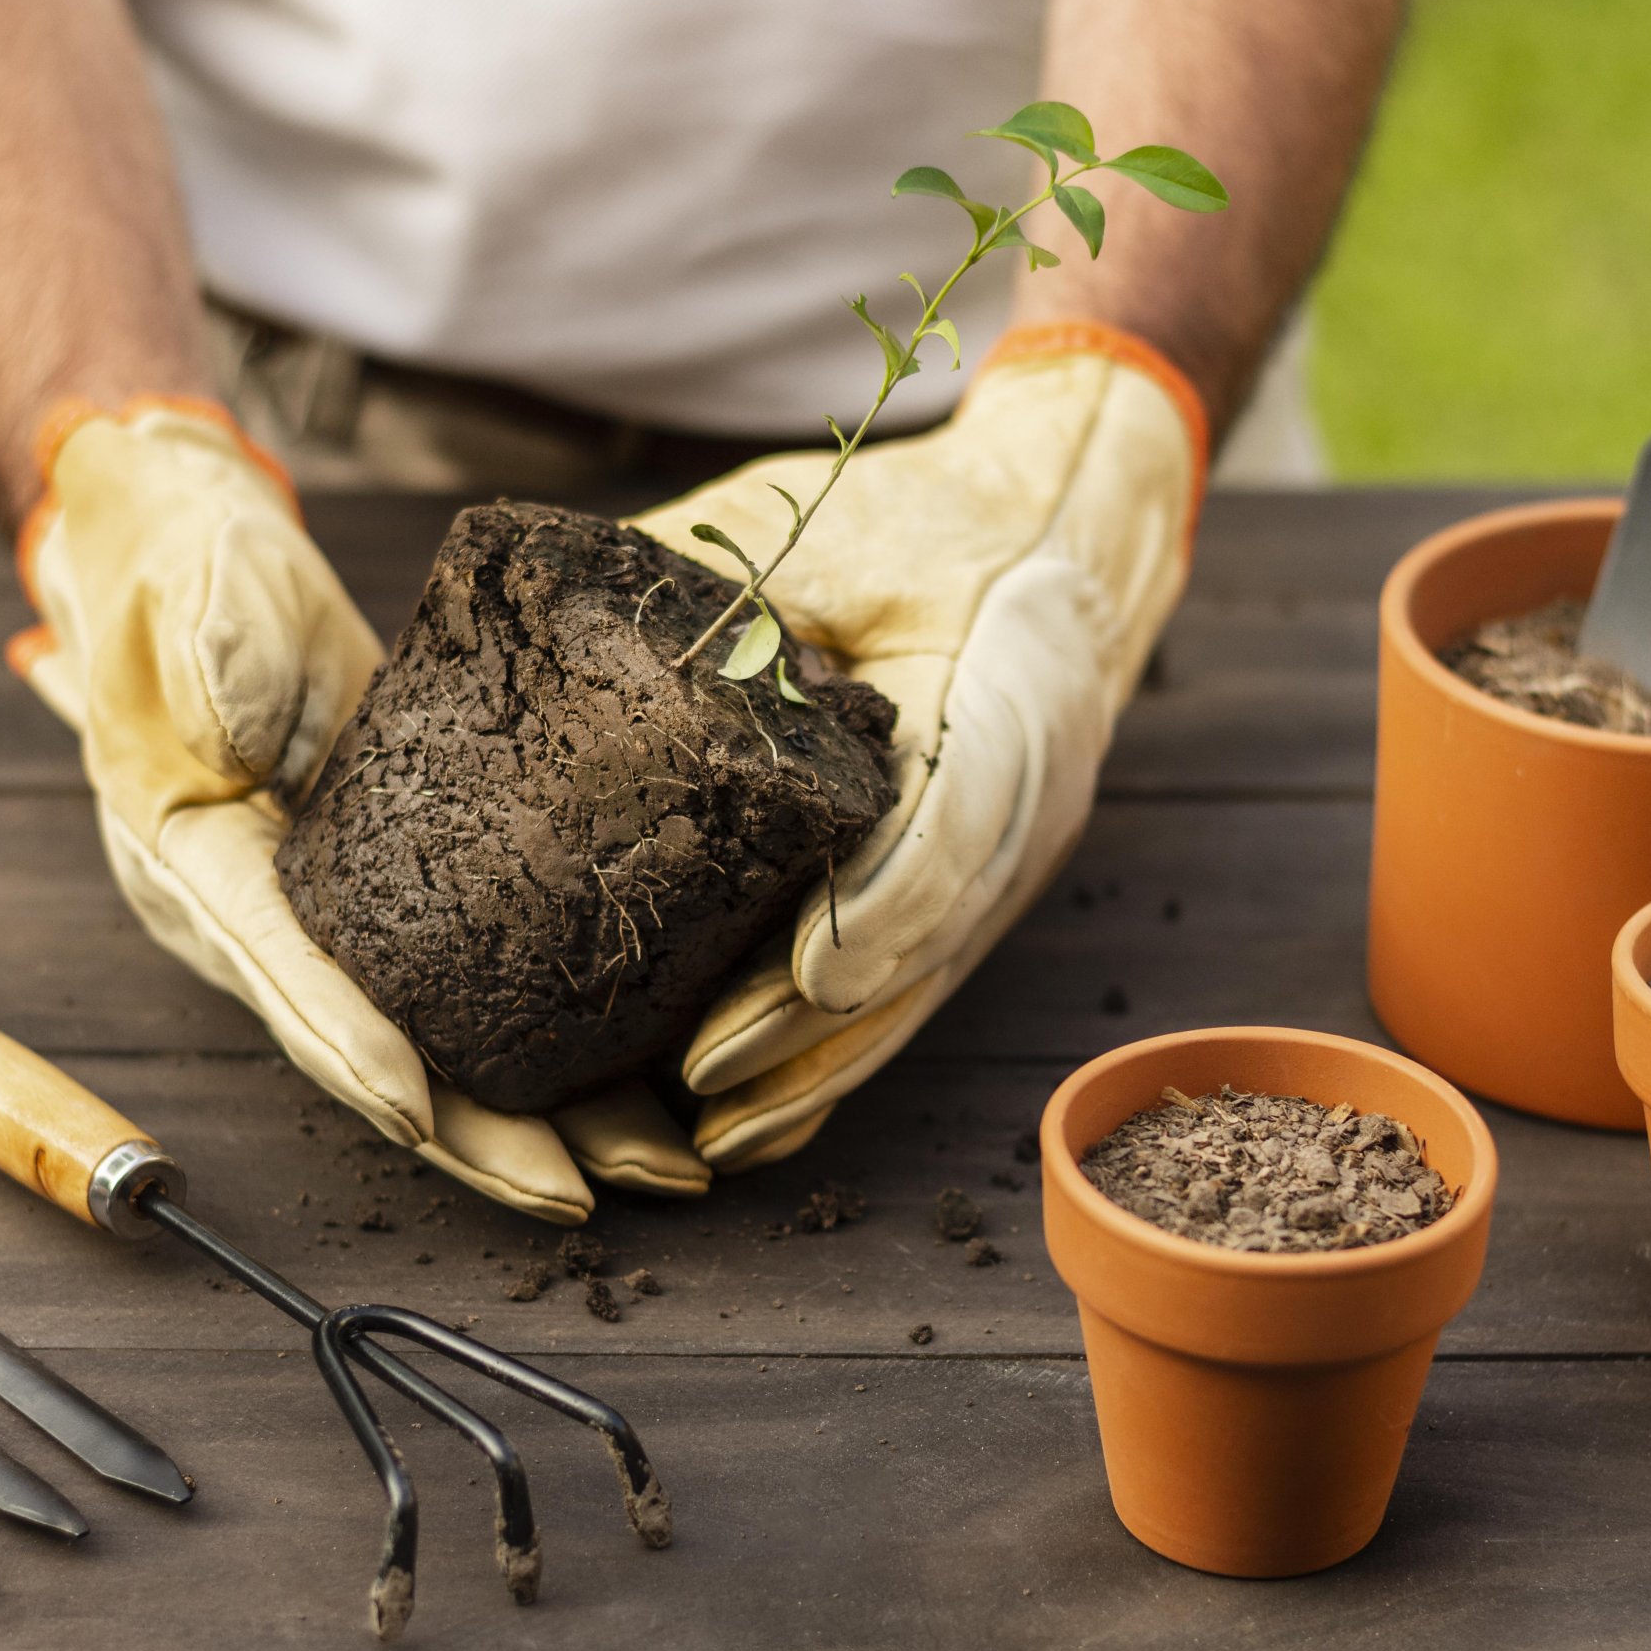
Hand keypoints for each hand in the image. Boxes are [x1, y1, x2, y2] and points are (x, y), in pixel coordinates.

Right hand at [9, 400, 708, 1220]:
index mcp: (197, 866)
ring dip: (541, 1116)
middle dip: (477, 1137)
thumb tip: (230, 722)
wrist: (194, 553)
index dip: (350, 1046)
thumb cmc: (187, 574)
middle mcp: (262, 922)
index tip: (422, 1113)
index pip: (283, 972)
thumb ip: (213, 659)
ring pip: (440, 1046)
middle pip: (378, 1055)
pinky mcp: (394, 893)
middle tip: (578, 1193)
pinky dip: (550, 1045)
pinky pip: (472, 992)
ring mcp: (333, 918)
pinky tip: (641, 1082)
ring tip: (653, 1165)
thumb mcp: (193, 603)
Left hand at [629, 322, 1207, 1169]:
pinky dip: (840, 1054)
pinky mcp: (984, 889)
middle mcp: (1030, 797)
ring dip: (822, 1067)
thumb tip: (576, 625)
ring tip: (715, 1132)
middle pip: (927, 942)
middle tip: (701, 1081)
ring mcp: (1016, 858)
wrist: (1075, 523)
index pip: (956, 822)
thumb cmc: (940, 518)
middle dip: (816, 1026)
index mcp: (1007, 687)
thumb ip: (736, 580)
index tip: (801, 974)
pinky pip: (912, 988)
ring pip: (919, 989)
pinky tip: (764, 1118)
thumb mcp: (839, 520)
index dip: (882, 908)